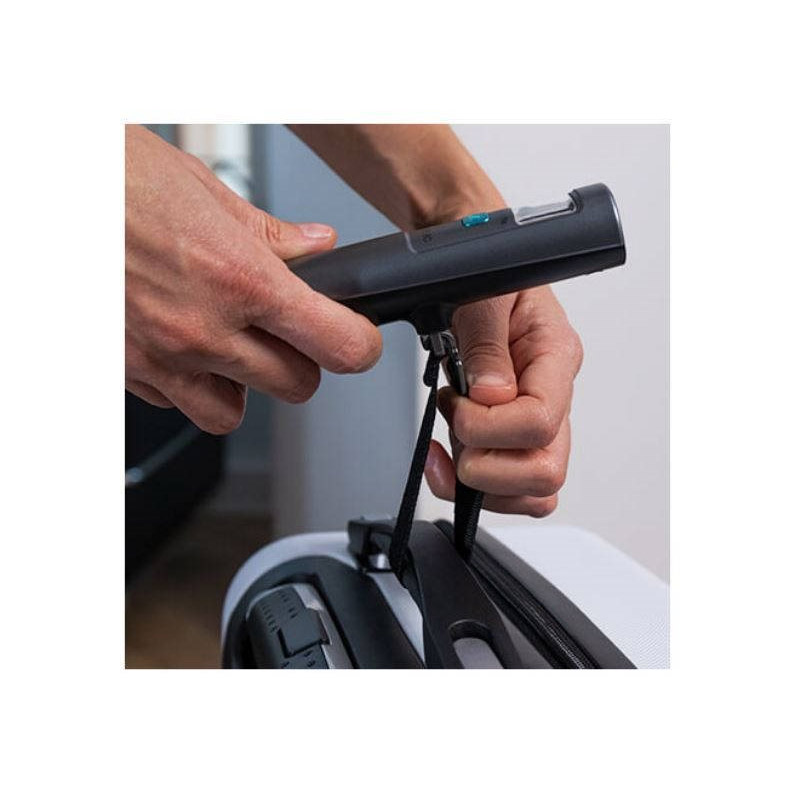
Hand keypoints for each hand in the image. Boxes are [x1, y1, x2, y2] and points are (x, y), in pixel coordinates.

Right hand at [125, 126, 381, 433]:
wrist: (48, 190)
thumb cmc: (116, 178)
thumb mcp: (206, 190)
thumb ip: (269, 233)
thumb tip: (317, 245)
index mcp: (240, 277)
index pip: (335, 343)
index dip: (360, 346)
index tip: (360, 339)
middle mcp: (203, 328)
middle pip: (295, 387)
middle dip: (302, 363)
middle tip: (289, 334)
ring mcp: (162, 356)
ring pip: (232, 414)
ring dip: (243, 387)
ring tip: (232, 348)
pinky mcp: (126, 369)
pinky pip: (175, 402)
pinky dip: (188, 383)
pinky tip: (181, 343)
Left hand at [424, 287, 581, 516]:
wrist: (477, 275)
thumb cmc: (486, 281)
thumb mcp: (483, 294)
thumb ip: (486, 342)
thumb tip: (491, 395)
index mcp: (554, 356)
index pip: (540, 421)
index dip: (489, 426)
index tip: (458, 400)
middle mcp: (553, 396)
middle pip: (546, 473)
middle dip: (486, 464)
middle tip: (458, 425)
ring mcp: (535, 423)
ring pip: (532, 493)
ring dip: (479, 480)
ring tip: (449, 439)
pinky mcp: (512, 440)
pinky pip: (507, 489)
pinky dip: (467, 487)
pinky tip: (442, 459)